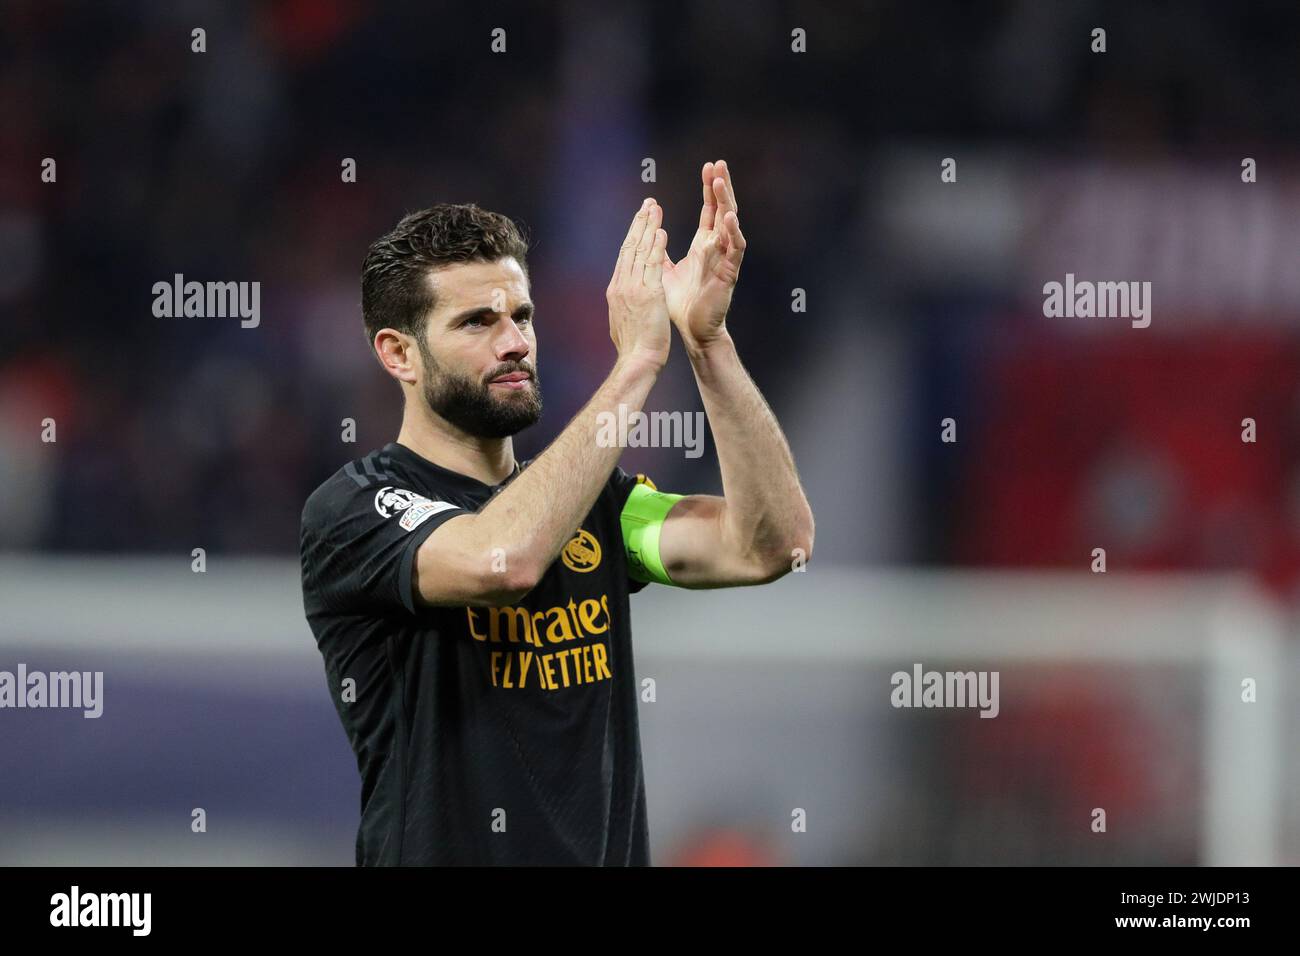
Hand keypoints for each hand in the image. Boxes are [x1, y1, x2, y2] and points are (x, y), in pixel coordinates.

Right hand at [607, 198, 671, 370]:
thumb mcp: (623, 320)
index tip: (640, 221)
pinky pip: (651, 265)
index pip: (624, 256)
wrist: (637, 361)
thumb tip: (621, 299)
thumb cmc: (634, 347)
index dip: (632, 236)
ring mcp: (633, 288)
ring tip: (655, 209)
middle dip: (639, 223)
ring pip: (639, 251)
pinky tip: (661, 232)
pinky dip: (655, 246)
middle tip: (647, 204)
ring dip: (648, 227)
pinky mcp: (647, 294)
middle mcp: (621, 285)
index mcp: (616, 290)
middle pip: (629, 247)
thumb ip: (623, 304)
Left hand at [661, 160, 746, 352]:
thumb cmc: (681, 303)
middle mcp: (718, 248)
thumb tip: (650, 232)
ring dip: (727, 202)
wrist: (691, 330)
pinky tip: (729, 217)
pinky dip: (733, 232)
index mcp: (704, 244)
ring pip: (731, 224)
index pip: (709, 209)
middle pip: (723, 209)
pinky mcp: (729, 273)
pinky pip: (735, 249)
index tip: (708, 166)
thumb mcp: (665, 269)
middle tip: (719, 163)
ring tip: (722, 181)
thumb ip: (660, 249)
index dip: (709, 189)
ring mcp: (725, 259)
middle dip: (721, 187)